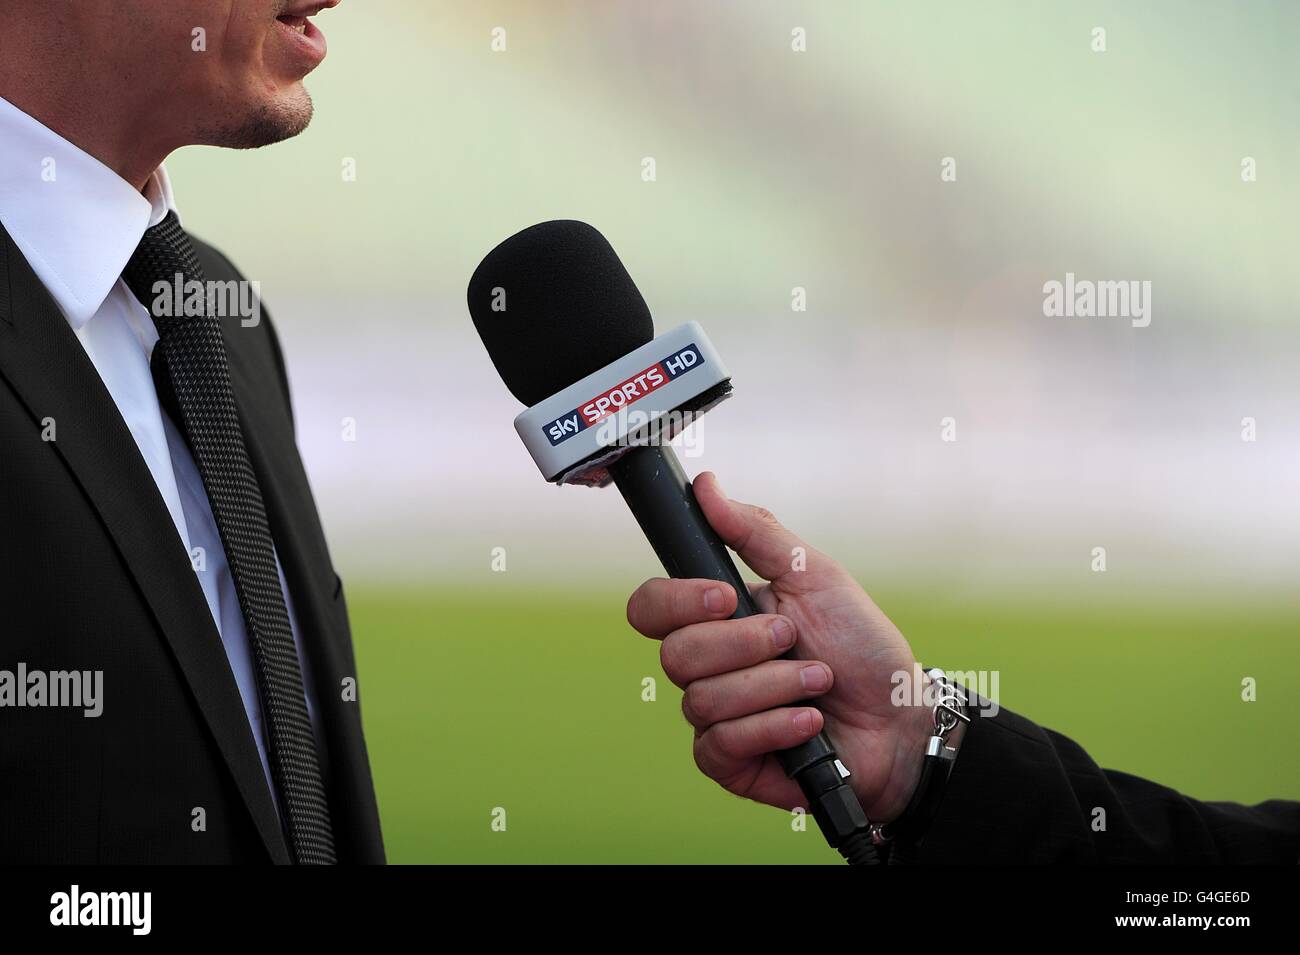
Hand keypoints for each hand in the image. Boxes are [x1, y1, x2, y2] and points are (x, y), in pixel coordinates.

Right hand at [626, 472, 932, 821]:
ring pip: (702, 701)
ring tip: (818, 682)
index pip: (651, 607)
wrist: (901, 715)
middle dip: (746, 646)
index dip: (677, 602)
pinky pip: (721, 744)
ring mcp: (715, 718)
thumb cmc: (860, 645)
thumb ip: (757, 532)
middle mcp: (707, 667)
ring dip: (774, 687)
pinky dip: (774, 726)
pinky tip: (809, 721)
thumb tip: (706, 486)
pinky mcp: (731, 763)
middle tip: (794, 639)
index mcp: (716, 619)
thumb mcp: (814, 575)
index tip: (728, 597)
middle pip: (675, 655)